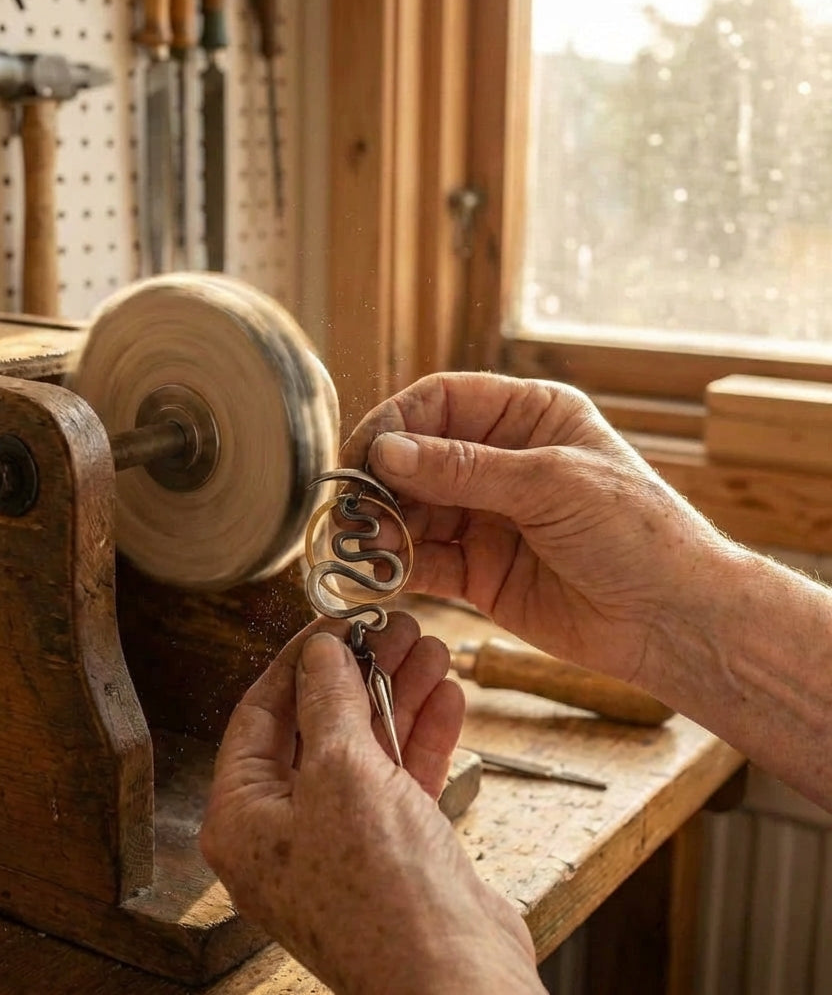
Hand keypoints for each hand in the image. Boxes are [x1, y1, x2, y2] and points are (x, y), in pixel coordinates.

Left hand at [200, 612, 542, 994]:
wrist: (454, 979)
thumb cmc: (383, 892)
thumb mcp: (342, 771)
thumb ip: (328, 700)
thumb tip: (320, 649)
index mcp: (243, 818)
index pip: (259, 715)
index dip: (297, 660)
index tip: (332, 621)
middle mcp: (284, 830)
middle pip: (318, 727)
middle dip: (360, 674)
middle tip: (393, 629)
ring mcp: (340, 842)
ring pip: (365, 748)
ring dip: (398, 696)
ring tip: (428, 649)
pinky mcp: (391, 851)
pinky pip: (399, 778)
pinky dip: (421, 736)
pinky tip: (446, 695)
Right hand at [342, 372, 731, 683]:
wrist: (671, 620)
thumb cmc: (634, 532)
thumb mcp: (550, 483)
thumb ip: (463, 470)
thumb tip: (386, 451)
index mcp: (527, 417)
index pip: (441, 402)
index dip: (395, 423)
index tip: (363, 454)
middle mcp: (500, 461)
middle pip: (416, 457)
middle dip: (380, 480)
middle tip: (352, 508)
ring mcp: (485, 517)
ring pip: (411, 510)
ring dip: (380, 525)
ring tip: (361, 543)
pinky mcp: (477, 570)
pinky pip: (423, 559)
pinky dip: (395, 564)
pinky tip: (377, 571)